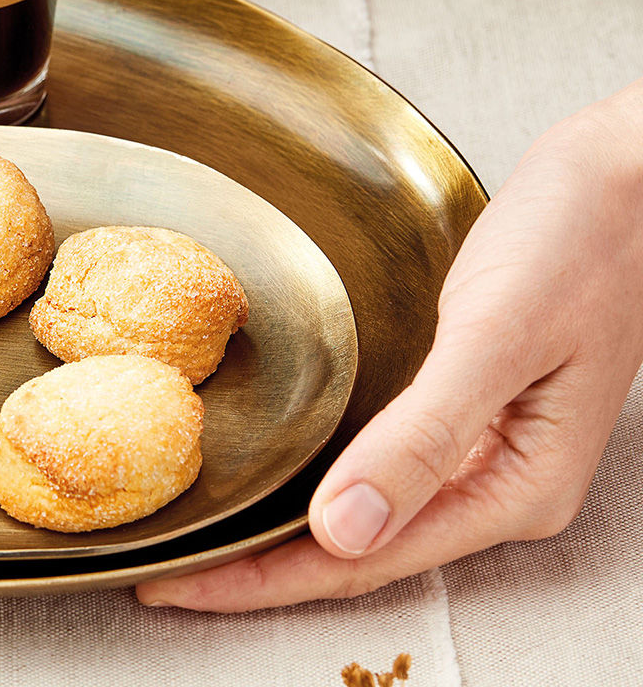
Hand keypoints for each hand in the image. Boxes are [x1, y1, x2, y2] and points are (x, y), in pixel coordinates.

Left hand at [138, 80, 642, 610]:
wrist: (619, 182)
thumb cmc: (576, 243)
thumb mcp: (495, 337)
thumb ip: (425, 434)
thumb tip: (347, 528)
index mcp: (516, 487)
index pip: (368, 560)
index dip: (266, 580)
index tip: (183, 585)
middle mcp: (498, 483)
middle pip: (360, 552)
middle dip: (260, 571)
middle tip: (169, 577)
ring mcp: (481, 450)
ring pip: (365, 516)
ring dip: (282, 536)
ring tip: (203, 545)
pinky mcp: (462, 411)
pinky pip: (377, 470)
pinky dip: (317, 486)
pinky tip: (276, 485)